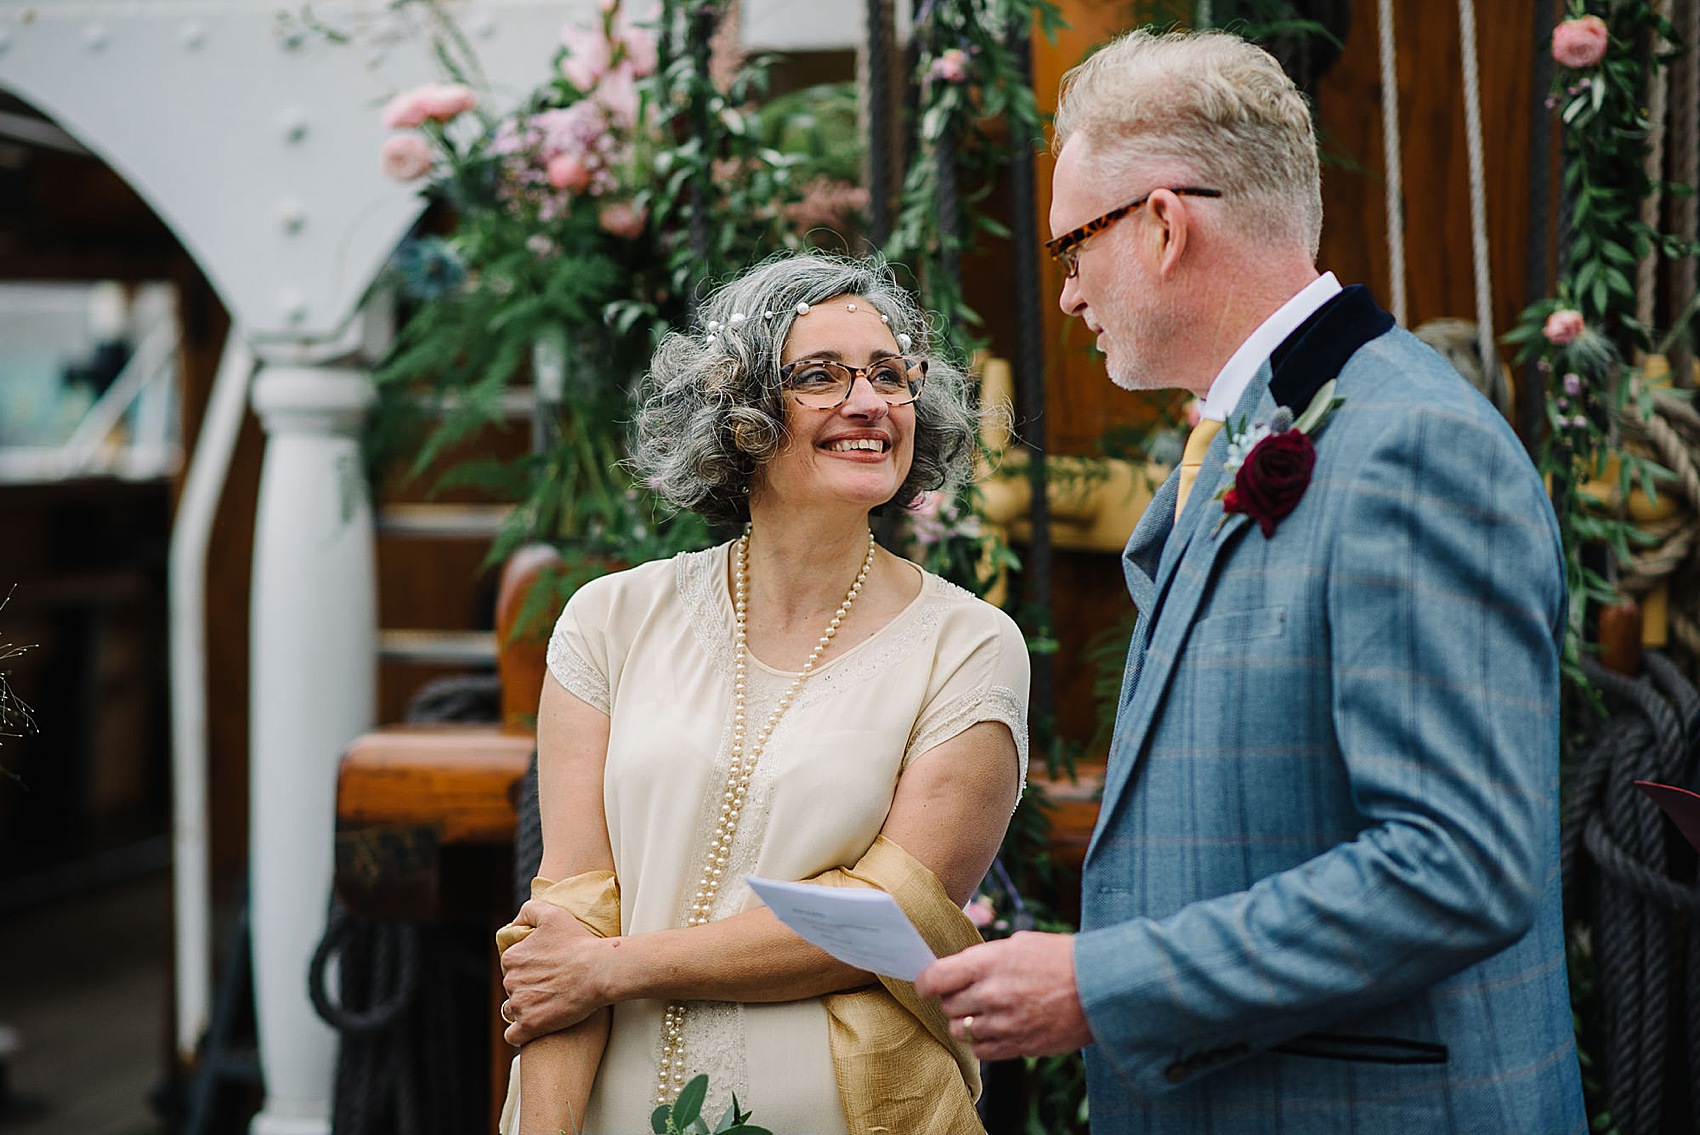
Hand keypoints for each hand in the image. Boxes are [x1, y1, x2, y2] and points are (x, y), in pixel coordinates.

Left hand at [499, 898, 613, 1045]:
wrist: (600, 970)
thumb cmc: (579, 942)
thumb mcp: (553, 914)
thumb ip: (529, 911)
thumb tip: (513, 923)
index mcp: (512, 957)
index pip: (511, 967)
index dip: (527, 968)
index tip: (545, 970)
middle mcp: (510, 981)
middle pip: (512, 988)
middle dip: (526, 989)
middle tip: (550, 987)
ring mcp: (519, 1004)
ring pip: (512, 1011)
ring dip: (524, 1010)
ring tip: (545, 1006)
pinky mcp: (529, 1025)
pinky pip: (513, 1035)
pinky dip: (521, 1033)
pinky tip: (535, 1026)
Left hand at [914, 931, 1091, 1060]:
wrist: (1100, 987)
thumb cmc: (1061, 959)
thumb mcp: (1019, 944)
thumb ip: (985, 958)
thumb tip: (958, 970)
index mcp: (989, 962)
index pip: (936, 978)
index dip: (925, 983)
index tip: (926, 985)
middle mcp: (992, 994)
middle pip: (947, 1006)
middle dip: (951, 1000)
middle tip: (965, 994)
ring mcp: (1004, 1023)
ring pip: (961, 1031)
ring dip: (965, 1022)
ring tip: (982, 1012)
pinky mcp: (1018, 1046)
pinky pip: (981, 1051)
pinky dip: (982, 1042)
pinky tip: (995, 1029)